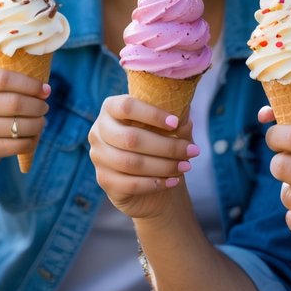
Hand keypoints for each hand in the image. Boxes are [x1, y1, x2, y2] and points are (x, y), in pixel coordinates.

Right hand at [0, 66, 50, 173]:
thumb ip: (9, 83)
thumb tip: (45, 90)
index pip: (5, 79)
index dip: (31, 84)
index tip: (45, 90)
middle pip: (15, 103)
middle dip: (38, 106)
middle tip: (44, 108)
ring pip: (19, 126)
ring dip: (38, 124)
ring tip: (40, 122)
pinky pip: (17, 145)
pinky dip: (30, 141)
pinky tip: (31, 137)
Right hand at [88, 94, 200, 219]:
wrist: (151, 179)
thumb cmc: (159, 144)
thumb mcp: (170, 129)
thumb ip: (176, 121)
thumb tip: (184, 118)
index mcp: (111, 108)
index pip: (127, 106)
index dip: (152, 114)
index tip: (176, 123)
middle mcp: (99, 130)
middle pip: (131, 138)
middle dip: (167, 146)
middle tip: (193, 151)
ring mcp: (98, 157)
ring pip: (131, 163)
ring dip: (164, 165)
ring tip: (186, 166)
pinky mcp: (104, 180)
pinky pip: (130, 183)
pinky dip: (155, 183)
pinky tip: (173, 181)